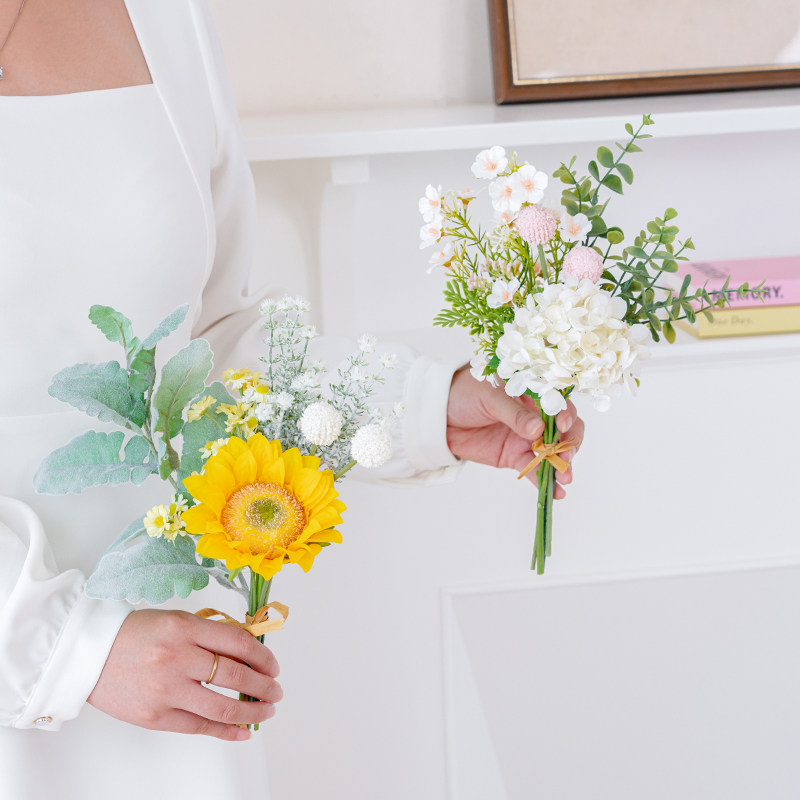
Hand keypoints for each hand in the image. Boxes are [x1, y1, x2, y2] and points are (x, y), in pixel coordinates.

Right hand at [88, 609, 282, 740]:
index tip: (273, 666)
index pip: (238, 643)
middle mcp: (177, 657)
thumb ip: (211, 635)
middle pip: (235, 674)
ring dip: (252, 711)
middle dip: (264, 686)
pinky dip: (227, 731)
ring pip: (222, 706)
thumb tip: (249, 653)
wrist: (89, 655)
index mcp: (185, 628)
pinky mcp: (155, 716)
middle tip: (276, 691)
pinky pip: (200, 727)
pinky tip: (244, 731)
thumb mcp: (177, 622)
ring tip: (267, 711)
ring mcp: (166, 689)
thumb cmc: (136, 634)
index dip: (263, 656)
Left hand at [446, 367, 583, 497]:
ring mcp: (526, 438)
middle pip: (564, 431)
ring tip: (565, 480)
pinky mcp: (514, 456)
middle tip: (567, 458)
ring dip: (561, 466)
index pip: (559, 403)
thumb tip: (538, 430)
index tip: (563, 427)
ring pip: (552, 453)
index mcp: (532, 393)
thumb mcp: (489, 397)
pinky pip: (534, 469)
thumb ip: (514, 414)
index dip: (567, 415)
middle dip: (569, 445)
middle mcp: (535, 416)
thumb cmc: (464, 394)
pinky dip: (545, 480)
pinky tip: (556, 492)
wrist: (438, 416)